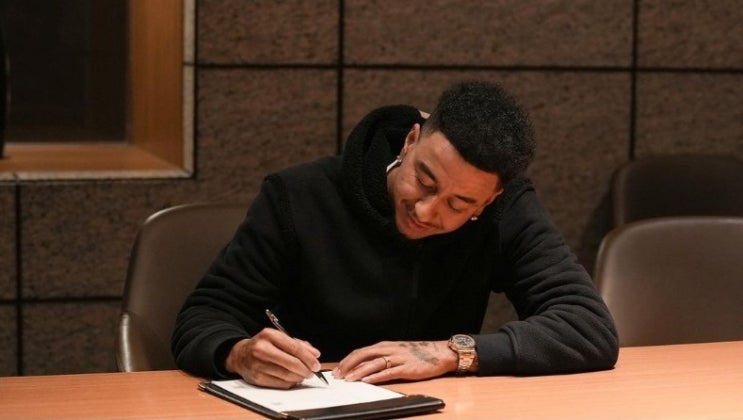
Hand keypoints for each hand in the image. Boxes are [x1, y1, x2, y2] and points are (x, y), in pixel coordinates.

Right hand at [224, 328, 321, 388]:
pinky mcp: (257, 378)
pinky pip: (280, 384)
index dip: (308, 358)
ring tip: (303, 375)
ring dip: (299, 377)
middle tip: (312, 372)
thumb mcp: (279, 338)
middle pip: (291, 363)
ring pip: (287, 375)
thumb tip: (315, 354)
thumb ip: (298, 344)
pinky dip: (290, 383)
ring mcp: (258, 365)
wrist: (240, 355)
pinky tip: (293, 379)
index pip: (294, 348)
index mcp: (269, 335)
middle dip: (306, 369)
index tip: (316, 364)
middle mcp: (262, 349)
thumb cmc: (264, 345)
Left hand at [333, 340, 457, 383]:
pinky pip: (388, 372)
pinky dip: (377, 376)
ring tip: (349, 379)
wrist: (439, 353)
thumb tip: (363, 367)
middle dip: (348, 365)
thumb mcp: (396, 351)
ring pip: (373, 364)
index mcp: (384, 346)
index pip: (361, 351)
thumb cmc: (417, 353)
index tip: (338, 369)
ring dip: (359, 372)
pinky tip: (368, 380)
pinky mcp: (406, 368)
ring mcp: (397, 358)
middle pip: (363, 355)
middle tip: (338, 375)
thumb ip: (381, 358)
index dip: (347, 360)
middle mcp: (389, 350)